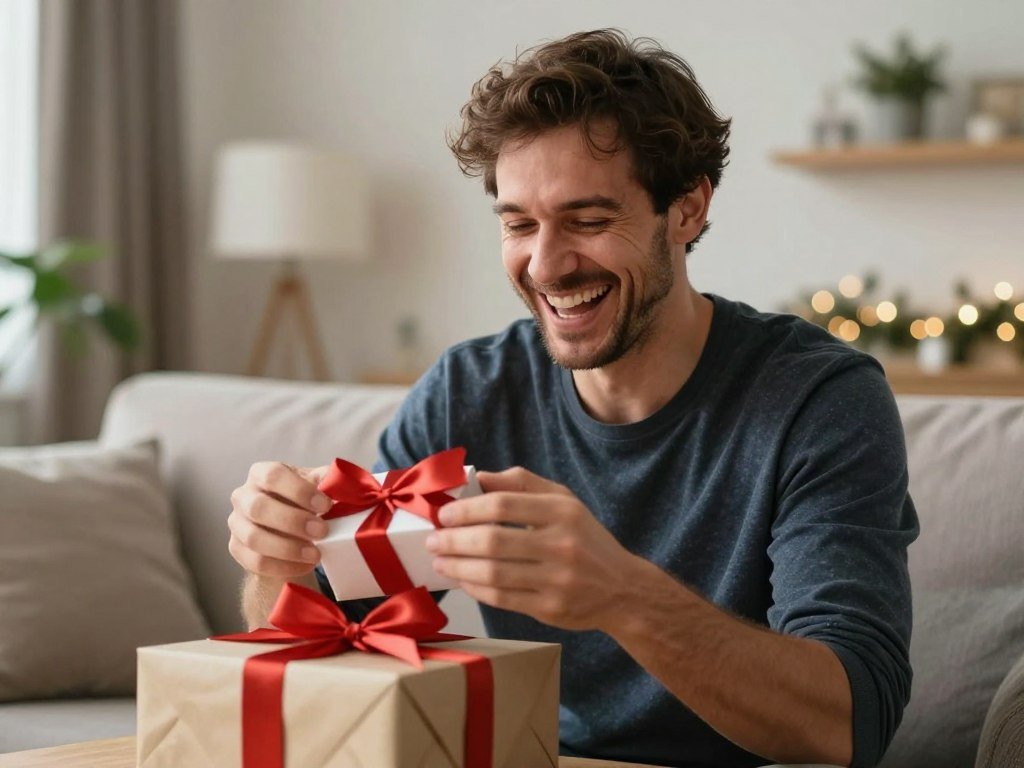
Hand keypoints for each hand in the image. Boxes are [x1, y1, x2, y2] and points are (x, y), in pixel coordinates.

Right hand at [228, 461, 332, 578]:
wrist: (289, 532)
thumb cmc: (303, 502)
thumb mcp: (317, 486)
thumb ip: (329, 480)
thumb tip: (342, 481)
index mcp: (261, 473)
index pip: (273, 476)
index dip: (299, 491)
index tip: (325, 505)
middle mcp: (243, 496)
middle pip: (259, 507)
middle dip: (293, 521)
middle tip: (322, 531)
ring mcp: (236, 523)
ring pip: (254, 538)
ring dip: (288, 548)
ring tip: (316, 554)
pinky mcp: (237, 549)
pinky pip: (255, 562)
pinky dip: (283, 566)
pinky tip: (304, 566)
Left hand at [426, 467, 642, 631]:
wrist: (622, 589)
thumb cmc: (585, 539)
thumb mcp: (563, 501)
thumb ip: (522, 482)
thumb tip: (478, 477)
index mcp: (562, 512)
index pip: (502, 505)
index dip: (466, 509)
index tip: (444, 514)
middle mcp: (561, 544)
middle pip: (493, 541)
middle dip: (454, 540)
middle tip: (433, 539)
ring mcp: (556, 580)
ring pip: (493, 573)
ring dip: (458, 567)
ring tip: (439, 561)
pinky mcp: (550, 608)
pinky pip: (501, 598)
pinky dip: (475, 588)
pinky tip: (462, 579)